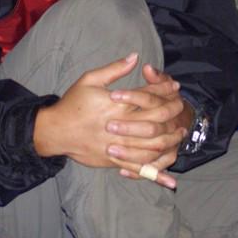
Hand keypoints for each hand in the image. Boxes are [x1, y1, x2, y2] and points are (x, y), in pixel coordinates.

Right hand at [32, 55, 181, 188]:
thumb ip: (114, 69)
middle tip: (182, 107)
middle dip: (173, 111)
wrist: (54, 131)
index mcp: (118, 104)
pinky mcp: (113, 160)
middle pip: (157, 118)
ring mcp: (119, 145)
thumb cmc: (72, 103)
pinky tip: (169, 181)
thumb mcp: (90, 79)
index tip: (175, 87)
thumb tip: (136, 56)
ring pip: (152, 145)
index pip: (149, 94)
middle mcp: (122, 125)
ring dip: (170, 140)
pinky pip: (138, 169)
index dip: (165, 89)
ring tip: (180, 134)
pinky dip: (155, 174)